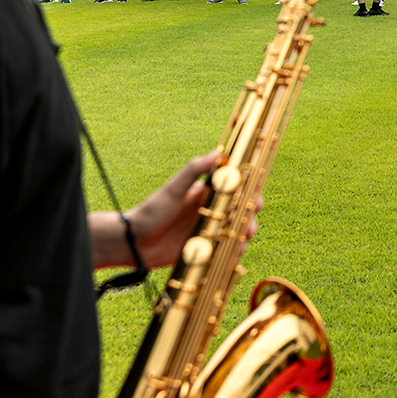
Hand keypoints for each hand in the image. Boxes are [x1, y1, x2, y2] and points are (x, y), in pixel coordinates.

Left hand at [124, 150, 260, 268]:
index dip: (250, 192)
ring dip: (244, 235)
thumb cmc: (151, 211)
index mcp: (206, 194)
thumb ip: (194, 170)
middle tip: (250, 225)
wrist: (133, 242)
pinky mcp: (203, 249)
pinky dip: (233, 251)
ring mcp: (208, 231)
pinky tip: (234, 253)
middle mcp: (211, 211)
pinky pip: (224, 249)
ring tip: (242, 241)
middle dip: (250, 218)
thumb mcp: (173, 189)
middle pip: (240, 212)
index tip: (255, 198)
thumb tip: (217, 152)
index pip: (236, 190)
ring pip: (235, 231)